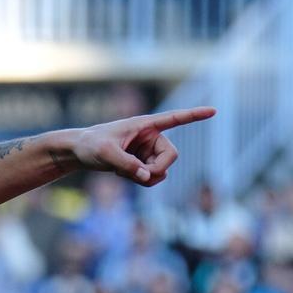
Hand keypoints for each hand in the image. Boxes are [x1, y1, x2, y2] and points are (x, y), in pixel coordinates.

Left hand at [72, 106, 215, 185]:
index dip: (194, 115)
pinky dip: (141, 181)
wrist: (78, 152)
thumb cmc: (90, 145)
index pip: (174, 118)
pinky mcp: (143, 163)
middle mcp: (151, 137)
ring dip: (145, 177)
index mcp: (145, 125)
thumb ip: (127, 165)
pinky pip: (153, 178)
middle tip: (136, 175)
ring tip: (122, 172)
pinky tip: (123, 174)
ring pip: (162, 171)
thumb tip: (147, 177)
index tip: (214, 111)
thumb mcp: (105, 153)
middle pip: (171, 157)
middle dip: (156, 170)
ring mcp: (148, 151)